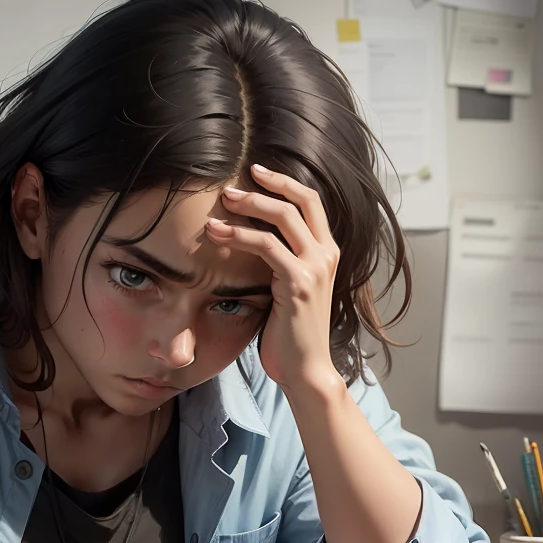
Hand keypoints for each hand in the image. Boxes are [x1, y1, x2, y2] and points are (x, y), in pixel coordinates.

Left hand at [204, 163, 342, 396]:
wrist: (306, 370)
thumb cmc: (292, 334)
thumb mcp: (290, 290)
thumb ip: (281, 263)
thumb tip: (252, 241)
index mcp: (327, 253)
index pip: (311, 202)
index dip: (284, 182)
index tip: (256, 172)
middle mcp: (326, 255)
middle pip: (299, 201)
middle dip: (264, 186)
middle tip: (230, 187)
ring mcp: (315, 267)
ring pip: (281, 217)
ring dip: (247, 206)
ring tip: (219, 205)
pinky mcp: (298, 283)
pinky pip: (265, 246)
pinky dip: (237, 235)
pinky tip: (215, 234)